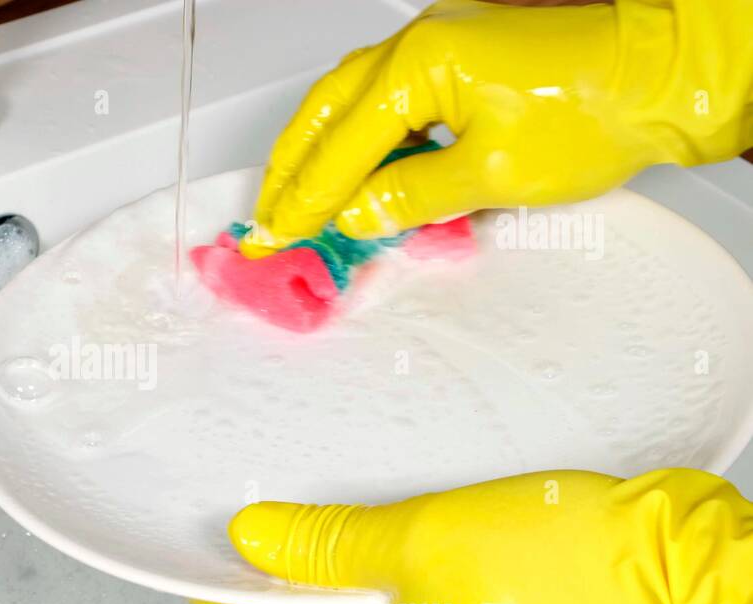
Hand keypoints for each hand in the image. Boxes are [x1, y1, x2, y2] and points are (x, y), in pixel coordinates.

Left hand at [197, 469, 752, 603]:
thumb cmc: (581, 581)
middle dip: (292, 585)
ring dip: (350, 580)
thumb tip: (259, 538)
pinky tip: (397, 540)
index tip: (207, 560)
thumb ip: (330, 543)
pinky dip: (403, 584)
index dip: (235, 598)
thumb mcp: (424, 542)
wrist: (696, 582)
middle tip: (263, 526)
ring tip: (324, 522)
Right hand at [247, 0, 752, 249]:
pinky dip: (361, 135)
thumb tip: (359, 215)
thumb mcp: (492, 174)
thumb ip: (410, 197)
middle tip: (268, 216)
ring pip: (351, 99)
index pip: (340, 147)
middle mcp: (421, 43)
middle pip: (326, 111)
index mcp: (419, 64)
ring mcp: (439, 44)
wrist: (662, 75)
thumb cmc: (596, 109)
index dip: (305, 200)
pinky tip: (358, 170)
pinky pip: (387, 95)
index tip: (277, 233)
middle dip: (291, 169)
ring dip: (320, 150)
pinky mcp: (460, 56)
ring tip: (298, 197)